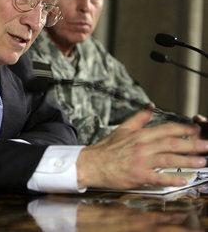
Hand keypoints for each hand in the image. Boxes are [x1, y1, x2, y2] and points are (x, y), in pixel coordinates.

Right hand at [76, 106, 207, 189]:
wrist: (92, 164)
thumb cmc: (107, 149)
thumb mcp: (123, 129)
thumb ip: (139, 118)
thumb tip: (151, 106)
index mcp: (140, 135)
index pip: (166, 129)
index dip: (184, 129)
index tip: (197, 130)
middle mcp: (142, 146)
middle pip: (172, 143)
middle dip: (192, 144)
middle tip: (207, 146)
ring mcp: (140, 161)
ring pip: (168, 159)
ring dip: (187, 161)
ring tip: (202, 162)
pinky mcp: (138, 175)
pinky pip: (158, 177)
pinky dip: (171, 179)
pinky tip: (183, 180)